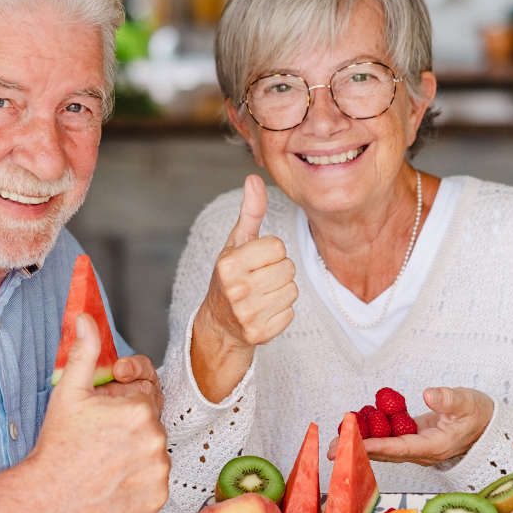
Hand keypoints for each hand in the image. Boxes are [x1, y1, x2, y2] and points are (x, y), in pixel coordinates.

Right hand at [29, 315, 169, 512]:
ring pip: (154, 452)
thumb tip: (86, 319)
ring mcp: (159, 470)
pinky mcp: (157, 497)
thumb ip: (85, 351)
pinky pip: (156, 481)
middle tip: (102, 441)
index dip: (122, 404)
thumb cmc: (58, 446)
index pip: (144, 396)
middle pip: (150, 424)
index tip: (104, 418)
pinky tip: (115, 480)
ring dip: (137, 453)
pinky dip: (140, 481)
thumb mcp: (69, 391)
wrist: (48, 498)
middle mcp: (156, 439)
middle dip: (130, 428)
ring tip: (106, 461)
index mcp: (140, 409)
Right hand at [197, 174, 297, 349]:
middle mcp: (235, 289)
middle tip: (260, 278)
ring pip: (292, 291)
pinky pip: (290, 314)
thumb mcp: (237, 242)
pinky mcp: (258, 334)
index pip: (278, 247)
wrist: (219, 323)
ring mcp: (246, 314)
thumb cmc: (231, 275)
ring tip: (262, 293)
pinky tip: (264, 311)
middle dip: (279, 271)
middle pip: (288, 269)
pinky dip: (281, 312)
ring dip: (282, 291)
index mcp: (229, 263)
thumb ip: (250, 212)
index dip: (271, 252)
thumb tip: (253, 178)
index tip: (256, 261)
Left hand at [326, 388, 494, 465]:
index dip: (375, 446)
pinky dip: (371, 433)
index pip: (399, 448)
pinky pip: (388, 438)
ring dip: (359, 443)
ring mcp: (416, 445)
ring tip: (334, 440)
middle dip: (357, 450)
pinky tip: (354, 426)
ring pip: (384, 447)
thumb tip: (429, 394)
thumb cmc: (480, 414)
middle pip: (385, 453)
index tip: (353, 442)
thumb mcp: (468, 403)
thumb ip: (449, 400)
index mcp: (433, 446)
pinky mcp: (413, 437)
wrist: (489, 425)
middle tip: (331, 449)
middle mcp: (421, 451)